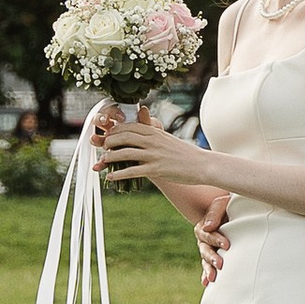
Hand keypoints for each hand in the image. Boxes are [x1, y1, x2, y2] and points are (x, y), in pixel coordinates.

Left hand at [94, 115, 212, 191]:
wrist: (201, 165)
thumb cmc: (184, 153)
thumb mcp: (167, 139)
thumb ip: (153, 136)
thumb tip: (141, 135)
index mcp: (155, 132)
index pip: (130, 126)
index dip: (115, 130)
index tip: (108, 135)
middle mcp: (153, 141)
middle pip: (124, 137)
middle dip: (110, 141)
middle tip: (103, 147)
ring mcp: (154, 155)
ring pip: (125, 152)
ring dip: (110, 157)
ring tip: (103, 161)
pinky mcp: (156, 169)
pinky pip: (132, 171)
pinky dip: (119, 174)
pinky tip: (110, 177)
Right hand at [198, 205, 229, 288]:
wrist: (235, 211)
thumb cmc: (228, 205)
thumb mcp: (221, 204)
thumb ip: (214, 213)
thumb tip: (207, 226)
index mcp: (204, 226)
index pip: (207, 234)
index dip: (216, 240)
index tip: (227, 245)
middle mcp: (204, 239)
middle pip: (204, 249)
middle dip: (212, 257)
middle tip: (221, 264)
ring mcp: (208, 249)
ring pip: (205, 260)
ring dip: (209, 269)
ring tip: (214, 278)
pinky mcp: (214, 256)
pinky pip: (207, 267)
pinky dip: (206, 275)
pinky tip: (206, 283)